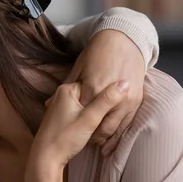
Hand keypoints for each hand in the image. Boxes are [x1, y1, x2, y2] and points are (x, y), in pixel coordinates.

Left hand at [28, 81, 128, 173]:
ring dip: (97, 115)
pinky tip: (92, 130)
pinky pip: (82, 112)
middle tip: (108, 121)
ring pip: (88, 105)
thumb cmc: (66, 137)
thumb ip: (107, 101)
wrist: (46, 157)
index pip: (96, 85)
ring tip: (97, 128)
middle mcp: (64, 93)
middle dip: (103, 107)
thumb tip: (126, 84)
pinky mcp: (64, 114)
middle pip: (92, 95)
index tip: (118, 108)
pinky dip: (90, 119)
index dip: (109, 97)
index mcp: (68, 89)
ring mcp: (63, 103)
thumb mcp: (90, 119)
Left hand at [65, 30, 145, 154]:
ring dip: (105, 137)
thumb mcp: (78, 68)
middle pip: (99, 124)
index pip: (81, 114)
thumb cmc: (96, 52)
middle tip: (84, 141)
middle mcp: (110, 95)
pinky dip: (118, 132)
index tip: (71, 135)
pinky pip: (126, 122)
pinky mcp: (137, 99)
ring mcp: (127, 98)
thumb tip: (46, 103)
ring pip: (113, 126)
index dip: (77, 125)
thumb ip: (66, 88)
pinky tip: (111, 138)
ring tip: (97, 143)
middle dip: (92, 135)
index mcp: (91, 87)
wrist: (123, 38)